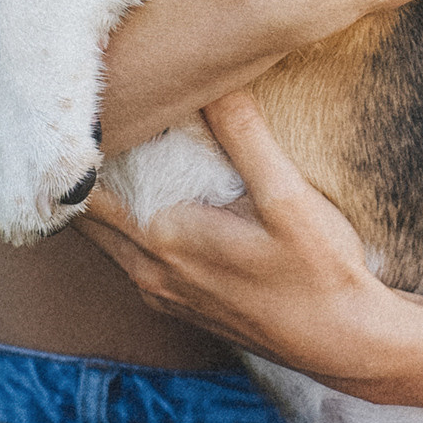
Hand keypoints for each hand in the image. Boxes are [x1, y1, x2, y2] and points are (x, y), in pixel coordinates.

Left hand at [78, 92, 400, 387]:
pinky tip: (154, 201)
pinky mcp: (181, 306)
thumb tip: (212, 79)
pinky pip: (132, 259)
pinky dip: (127, 227)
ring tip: (115, 153)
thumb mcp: (287, 196)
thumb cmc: (320, 270)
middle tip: (95, 121)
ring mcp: (163, 295)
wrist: (345, 344)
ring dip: (104, 201)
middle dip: (82, 171)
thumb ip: (244, 136)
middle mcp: (151, 272)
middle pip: (88, 216)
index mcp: (165, 239)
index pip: (87, 191)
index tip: (87, 108)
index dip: (77, 150)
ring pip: (108, 240)